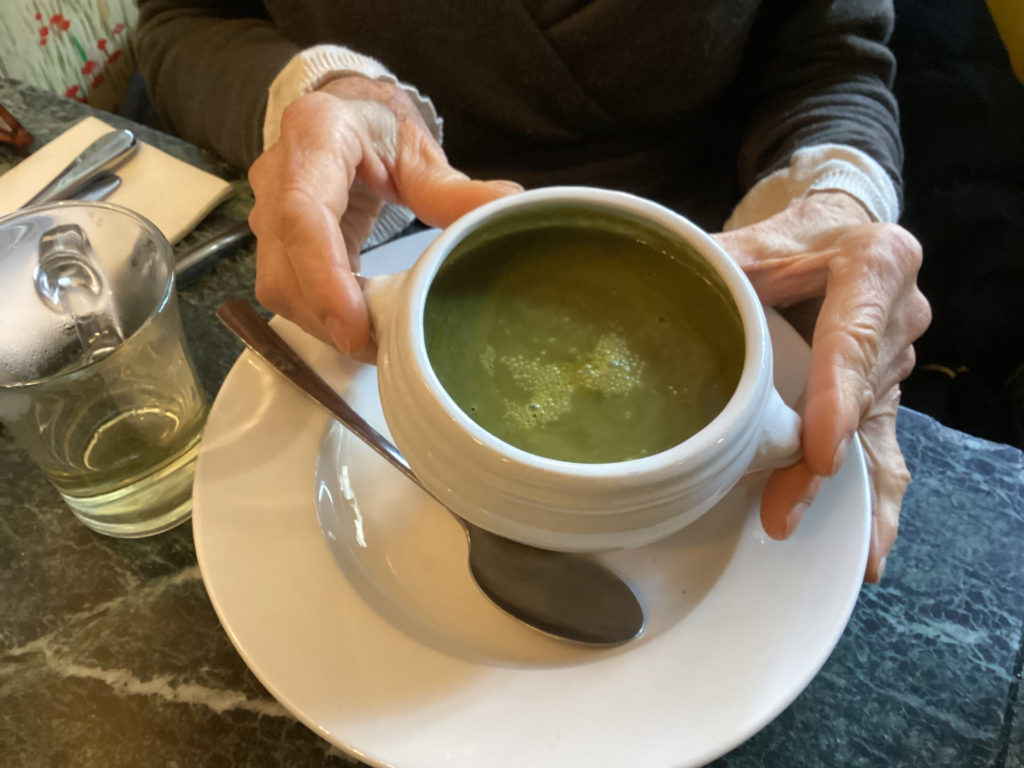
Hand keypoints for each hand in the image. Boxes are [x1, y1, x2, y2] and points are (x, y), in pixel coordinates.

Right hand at [248, 75, 520, 359]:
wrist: (345, 114)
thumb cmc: (378, 127)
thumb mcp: (417, 149)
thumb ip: (455, 188)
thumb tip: (508, 210)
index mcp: (315, 135)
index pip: (305, 216)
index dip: (326, 278)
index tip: (355, 329)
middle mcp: (277, 174)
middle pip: (284, 266)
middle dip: (328, 318)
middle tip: (381, 349)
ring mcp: (267, 209)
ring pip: (279, 286)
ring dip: (322, 323)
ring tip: (374, 341)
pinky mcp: (273, 240)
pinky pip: (287, 289)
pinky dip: (320, 315)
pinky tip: (358, 325)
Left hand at [714, 193, 930, 581]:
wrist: (835, 235)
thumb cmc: (791, 236)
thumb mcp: (756, 238)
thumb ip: (721, 263)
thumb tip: (656, 292)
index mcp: (876, 264)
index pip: (853, 337)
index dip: (837, 395)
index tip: (818, 451)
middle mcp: (900, 316)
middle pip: (858, 398)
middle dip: (820, 461)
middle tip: (782, 511)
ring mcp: (895, 360)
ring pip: (870, 433)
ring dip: (839, 491)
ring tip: (818, 541)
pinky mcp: (883, 395)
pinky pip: (885, 450)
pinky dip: (876, 501)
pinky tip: (868, 552)